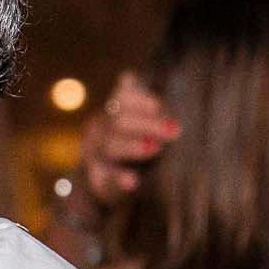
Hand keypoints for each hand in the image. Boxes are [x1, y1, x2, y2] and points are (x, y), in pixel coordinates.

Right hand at [78, 71, 176, 205]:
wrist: (102, 177)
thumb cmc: (134, 140)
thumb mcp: (140, 116)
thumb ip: (142, 100)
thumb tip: (145, 86)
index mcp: (113, 109)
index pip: (123, 95)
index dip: (140, 99)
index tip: (158, 106)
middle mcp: (99, 129)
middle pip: (120, 121)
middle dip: (148, 125)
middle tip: (174, 130)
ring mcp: (94, 154)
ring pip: (110, 146)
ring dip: (132, 146)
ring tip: (154, 148)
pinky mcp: (96, 180)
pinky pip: (105, 179)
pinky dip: (118, 179)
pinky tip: (131, 182)